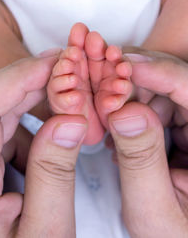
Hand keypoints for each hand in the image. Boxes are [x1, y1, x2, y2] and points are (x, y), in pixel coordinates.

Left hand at [0, 52, 87, 236]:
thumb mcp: (42, 234)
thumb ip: (54, 175)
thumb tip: (73, 121)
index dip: (24, 75)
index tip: (59, 61)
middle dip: (36, 84)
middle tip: (73, 76)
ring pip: (1, 112)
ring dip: (37, 102)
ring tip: (72, 99)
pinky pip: (3, 130)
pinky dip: (32, 122)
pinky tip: (57, 125)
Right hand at [107, 50, 187, 236]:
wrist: (177, 237)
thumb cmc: (173, 234)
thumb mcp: (154, 210)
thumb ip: (141, 162)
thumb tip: (124, 112)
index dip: (158, 72)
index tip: (123, 66)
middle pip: (176, 82)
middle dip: (136, 81)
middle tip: (105, 91)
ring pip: (163, 89)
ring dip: (130, 94)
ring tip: (106, 114)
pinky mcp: (183, 124)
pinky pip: (158, 102)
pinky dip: (133, 106)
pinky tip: (117, 123)